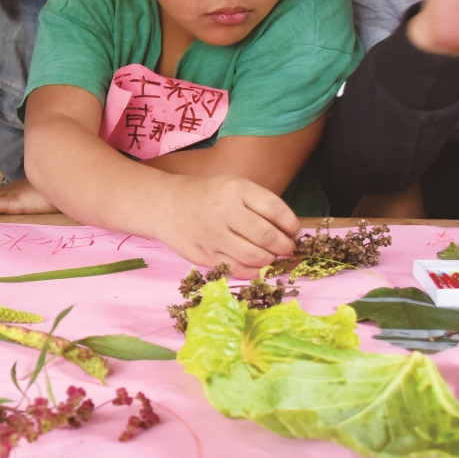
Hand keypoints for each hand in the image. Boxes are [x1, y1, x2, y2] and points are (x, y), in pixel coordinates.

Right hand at [148, 173, 298, 278]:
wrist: (164, 205)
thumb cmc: (205, 195)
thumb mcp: (232, 186)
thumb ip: (259, 204)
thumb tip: (289, 232)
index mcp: (235, 190)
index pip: (276, 210)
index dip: (291, 225)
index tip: (294, 232)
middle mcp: (224, 212)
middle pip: (268, 237)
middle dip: (284, 246)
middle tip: (286, 248)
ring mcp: (212, 236)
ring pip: (255, 257)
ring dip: (270, 259)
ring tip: (270, 256)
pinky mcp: (203, 256)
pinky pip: (237, 269)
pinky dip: (253, 271)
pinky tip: (256, 266)